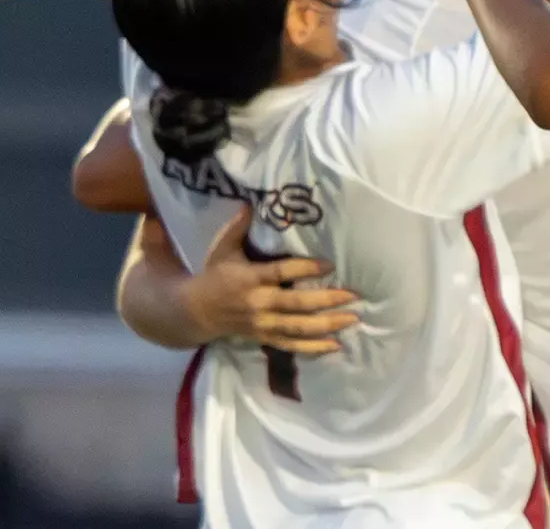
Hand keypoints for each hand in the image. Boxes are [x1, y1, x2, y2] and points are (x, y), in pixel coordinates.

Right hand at [179, 206, 357, 352]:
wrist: (195, 312)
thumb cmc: (213, 274)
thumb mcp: (221, 248)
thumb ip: (238, 226)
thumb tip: (252, 201)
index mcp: (249, 277)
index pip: (280, 272)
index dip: (305, 269)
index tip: (330, 264)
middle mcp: (258, 302)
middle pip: (296, 303)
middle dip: (326, 299)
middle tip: (354, 295)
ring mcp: (262, 323)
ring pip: (298, 327)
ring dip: (327, 324)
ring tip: (352, 319)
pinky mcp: (264, 337)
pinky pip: (291, 345)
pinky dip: (314, 348)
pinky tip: (336, 345)